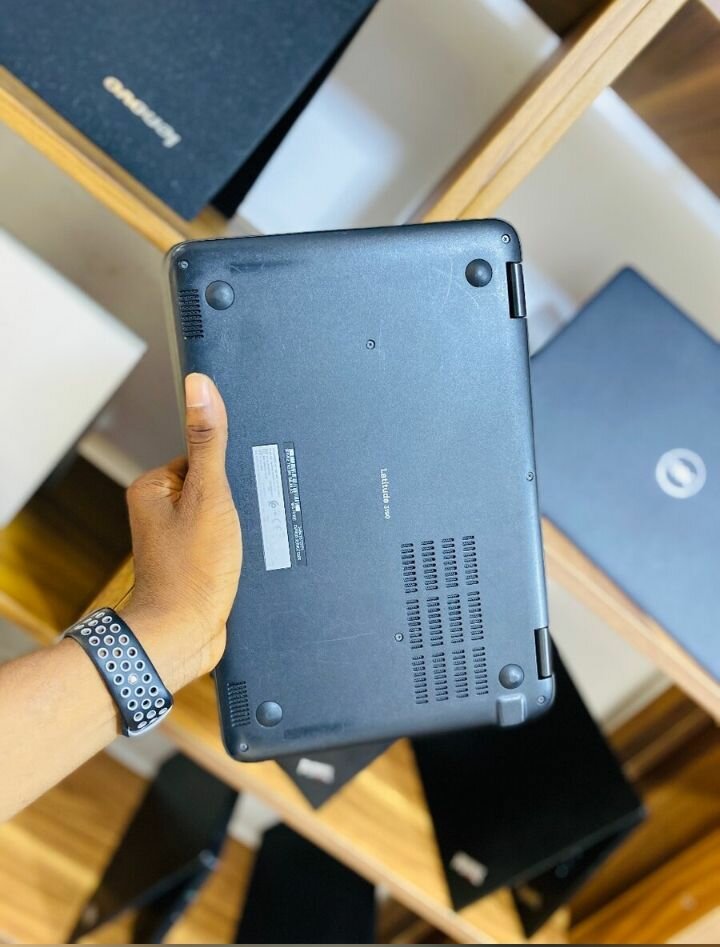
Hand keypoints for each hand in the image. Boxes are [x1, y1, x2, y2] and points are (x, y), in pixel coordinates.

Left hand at [122, 373, 241, 686]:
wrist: (185, 635)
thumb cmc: (190, 572)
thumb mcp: (209, 496)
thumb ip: (208, 441)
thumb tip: (200, 386)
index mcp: (154, 486)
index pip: (202, 455)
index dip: (228, 469)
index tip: (238, 489)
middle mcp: (160, 509)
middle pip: (216, 484)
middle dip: (238, 500)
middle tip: (241, 522)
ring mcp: (177, 537)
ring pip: (224, 513)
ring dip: (241, 525)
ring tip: (240, 543)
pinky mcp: (194, 559)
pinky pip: (224, 539)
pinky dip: (239, 545)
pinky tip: (243, 558)